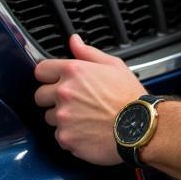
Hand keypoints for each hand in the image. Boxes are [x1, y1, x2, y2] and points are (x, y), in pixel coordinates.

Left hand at [33, 34, 143, 164]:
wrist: (141, 127)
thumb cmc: (130, 97)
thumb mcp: (113, 65)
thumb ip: (88, 52)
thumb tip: (74, 41)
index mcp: (74, 71)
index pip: (41, 70)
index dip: (48, 76)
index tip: (54, 81)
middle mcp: (64, 93)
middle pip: (40, 96)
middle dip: (52, 99)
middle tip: (73, 102)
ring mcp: (63, 117)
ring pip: (50, 118)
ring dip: (62, 118)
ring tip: (85, 118)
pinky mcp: (66, 138)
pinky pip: (60, 136)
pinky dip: (71, 136)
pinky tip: (88, 131)